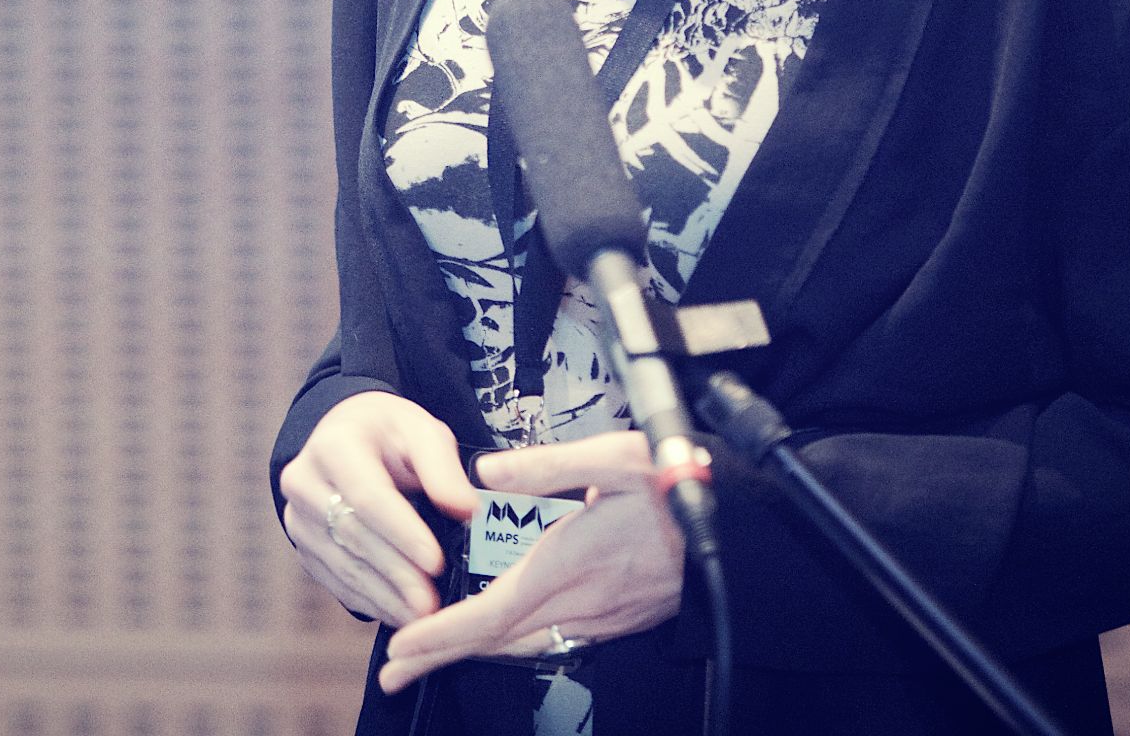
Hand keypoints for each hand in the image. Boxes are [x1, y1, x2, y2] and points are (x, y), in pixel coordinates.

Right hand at [280, 392, 477, 625]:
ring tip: (421, 617)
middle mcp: (304, 482)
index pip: (368, 496)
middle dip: (396, 573)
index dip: (402, 533)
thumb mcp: (422, 431)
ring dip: (383, 595)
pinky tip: (398, 613)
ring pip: (342, 565)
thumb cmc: (390, 434)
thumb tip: (465, 509)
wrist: (348, 434)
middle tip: (431, 605)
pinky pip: (334, 580)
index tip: (435, 562)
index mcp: (334, 445)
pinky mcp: (303, 546)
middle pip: (353, 536)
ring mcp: (298, 518)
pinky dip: (368, 601)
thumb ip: (443, 469)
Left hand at [379, 431, 683, 694]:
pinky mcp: (614, 620)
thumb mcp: (612, 457)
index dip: (441, 636)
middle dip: (439, 658)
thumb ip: (546, 463)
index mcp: (567, 566)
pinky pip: (550, 642)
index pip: (491, 615)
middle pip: (496, 642)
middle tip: (393, 673)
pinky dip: (510, 645)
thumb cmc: (673, 486)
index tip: (401, 649)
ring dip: (471, 653)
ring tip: (428, 658)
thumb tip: (485, 471)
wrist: (736, 527)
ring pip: (521, 646)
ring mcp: (598, 618)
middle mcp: (579, 603)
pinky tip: (496, 640)